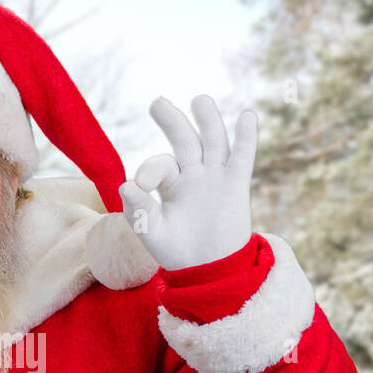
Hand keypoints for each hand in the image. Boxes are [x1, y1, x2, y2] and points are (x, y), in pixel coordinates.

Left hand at [118, 95, 256, 271]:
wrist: (208, 271)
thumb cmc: (177, 252)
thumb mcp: (152, 232)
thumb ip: (138, 211)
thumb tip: (125, 185)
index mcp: (170, 182)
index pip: (160, 164)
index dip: (150, 170)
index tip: (141, 185)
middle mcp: (193, 174)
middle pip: (185, 140)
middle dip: (172, 121)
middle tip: (156, 103)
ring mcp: (216, 177)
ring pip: (213, 141)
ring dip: (208, 120)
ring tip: (199, 100)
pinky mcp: (236, 185)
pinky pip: (242, 157)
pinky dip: (246, 138)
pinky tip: (247, 116)